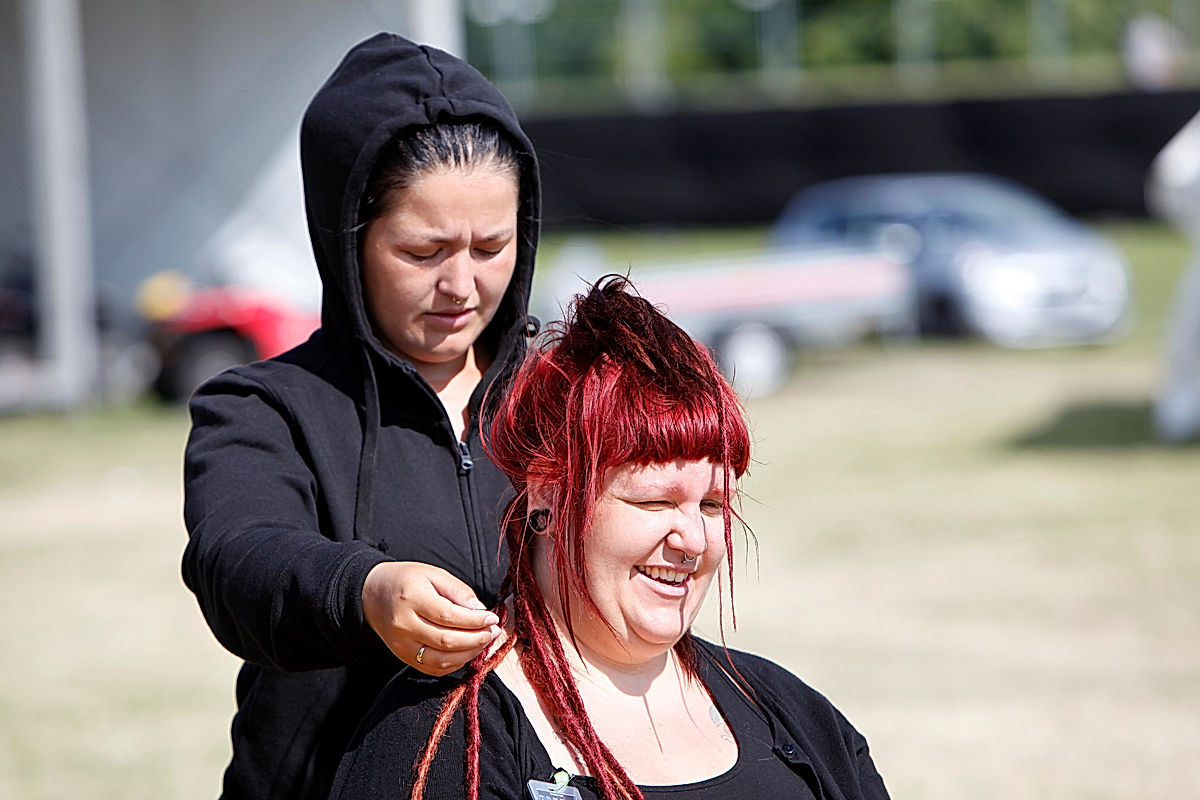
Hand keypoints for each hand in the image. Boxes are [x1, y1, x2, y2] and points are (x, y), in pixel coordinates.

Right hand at [362, 561, 500, 675]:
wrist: (372, 596)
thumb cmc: (407, 581)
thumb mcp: (433, 574)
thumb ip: (459, 592)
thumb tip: (481, 612)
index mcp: (411, 598)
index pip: (448, 616)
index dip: (475, 621)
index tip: (492, 618)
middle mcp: (404, 625)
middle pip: (447, 641)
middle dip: (476, 639)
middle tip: (493, 632)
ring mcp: (401, 646)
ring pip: (442, 660)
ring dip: (469, 654)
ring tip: (484, 641)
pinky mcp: (403, 658)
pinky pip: (434, 669)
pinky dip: (455, 664)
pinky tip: (467, 651)